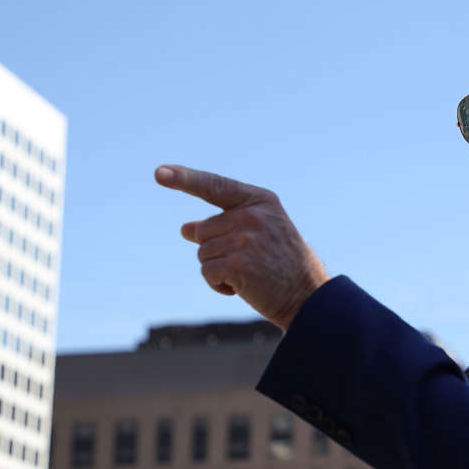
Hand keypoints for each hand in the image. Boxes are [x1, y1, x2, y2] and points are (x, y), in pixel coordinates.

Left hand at [155, 164, 329, 329]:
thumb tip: (185, 228)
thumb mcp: (257, 235)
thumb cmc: (282, 265)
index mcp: (259, 200)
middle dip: (215, 249)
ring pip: (202, 253)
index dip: (184, 178)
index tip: (159, 172)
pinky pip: (207, 272)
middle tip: (248, 262)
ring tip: (250, 275)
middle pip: (202, 230)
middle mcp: (252, 215)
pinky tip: (244, 288)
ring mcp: (245, 239)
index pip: (214, 186)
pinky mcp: (238, 264)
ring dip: (218, 270)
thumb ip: (223, 227)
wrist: (308, 296)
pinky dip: (219, 285)